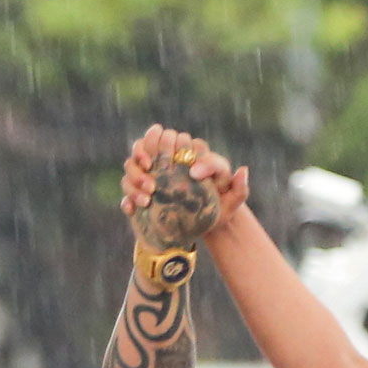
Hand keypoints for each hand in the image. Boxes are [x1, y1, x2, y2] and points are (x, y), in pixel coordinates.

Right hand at [121, 124, 242, 251]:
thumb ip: (240, 188)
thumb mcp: (232, 203)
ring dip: (134, 179)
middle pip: (142, 147)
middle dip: (142, 158)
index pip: (167, 136)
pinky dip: (128, 199)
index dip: (163, 142)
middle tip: (153, 183)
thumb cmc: (219, 211)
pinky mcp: (140, 196)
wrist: (203, 231)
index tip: (169, 164)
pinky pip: (126, 192)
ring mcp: (150, 178)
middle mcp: (164, 162)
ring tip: (148, 199)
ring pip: (130, 166)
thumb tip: (241, 171)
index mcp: (185, 155)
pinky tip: (133, 210)